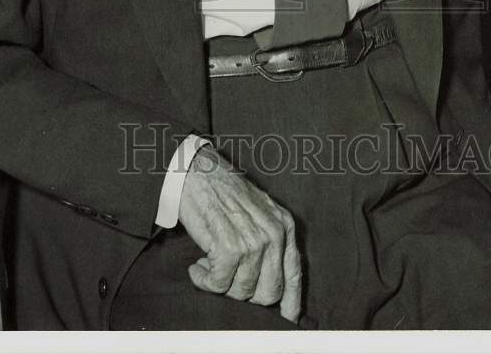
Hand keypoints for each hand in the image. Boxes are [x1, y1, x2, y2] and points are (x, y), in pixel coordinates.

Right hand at [177, 144, 301, 322]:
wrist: (196, 170)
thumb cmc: (223, 193)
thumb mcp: (259, 213)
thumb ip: (271, 243)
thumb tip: (274, 288)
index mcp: (284, 226)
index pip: (293, 275)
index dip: (290, 303)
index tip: (286, 320)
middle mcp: (273, 234)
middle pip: (268, 292)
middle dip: (245, 295)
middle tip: (226, 281)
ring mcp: (252, 241)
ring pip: (241, 291)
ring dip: (219, 285)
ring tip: (207, 265)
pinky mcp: (228, 247)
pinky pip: (218, 284)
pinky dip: (204, 280)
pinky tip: (197, 266)